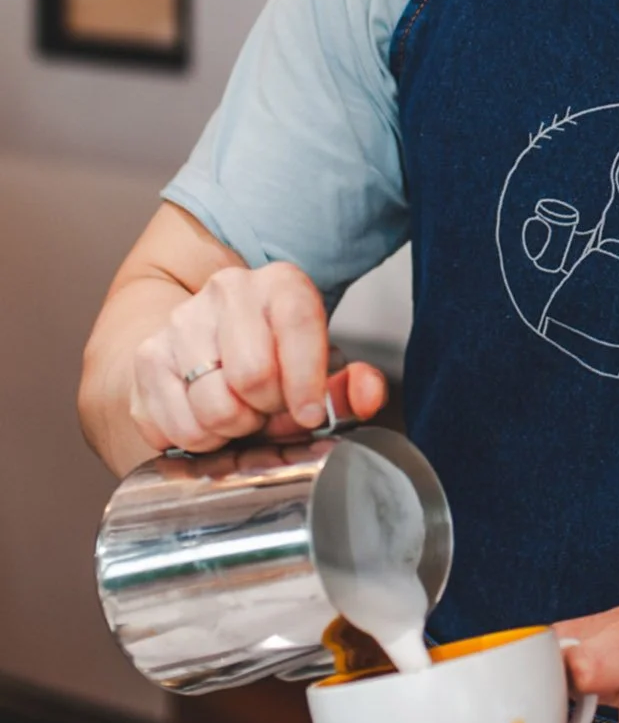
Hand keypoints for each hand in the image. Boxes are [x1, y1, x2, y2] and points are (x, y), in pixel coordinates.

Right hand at [129, 261, 386, 454]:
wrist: (210, 342)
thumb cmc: (275, 359)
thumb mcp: (321, 367)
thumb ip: (352, 386)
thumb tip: (367, 394)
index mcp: (280, 284)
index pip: (297, 324)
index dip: (306, 382)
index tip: (309, 414)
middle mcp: (228, 290)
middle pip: (252, 375)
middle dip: (267, 410)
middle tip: (269, 409)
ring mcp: (182, 321)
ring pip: (212, 406)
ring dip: (233, 428)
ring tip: (240, 412)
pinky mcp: (148, 357)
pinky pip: (177, 426)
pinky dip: (199, 438)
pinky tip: (208, 418)